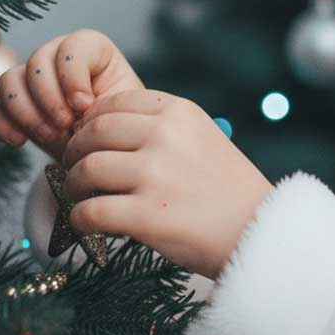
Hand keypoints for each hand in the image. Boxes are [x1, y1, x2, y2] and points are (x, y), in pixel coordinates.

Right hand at [0, 29, 144, 162]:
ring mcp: (32, 80)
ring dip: (26, 111)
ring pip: (9, 80)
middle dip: (49, 97)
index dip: (73, 75)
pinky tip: (19, 141)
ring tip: (50, 136)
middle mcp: (58, 58)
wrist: (105, 152)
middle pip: (37, 61)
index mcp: (93, 51)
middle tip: (65, 125)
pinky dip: (2, 124)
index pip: (73, 46)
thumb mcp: (123, 112)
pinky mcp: (14, 106)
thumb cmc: (120, 126)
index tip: (85, 105)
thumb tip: (80, 107)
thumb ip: (106, 102)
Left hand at [59, 88, 274, 279]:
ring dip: (74, 186)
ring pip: (86, 170)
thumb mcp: (204, 138)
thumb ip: (162, 128)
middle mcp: (165, 136)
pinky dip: (80, 220)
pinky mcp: (146, 215)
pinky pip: (89, 212)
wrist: (259, 232)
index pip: (114, 103)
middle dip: (75, 152)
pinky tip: (87, 224)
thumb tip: (102, 130)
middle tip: (74, 169)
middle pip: (93, 133)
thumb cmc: (229, 190)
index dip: (92, 122)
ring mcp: (155, 175)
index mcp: (180, 112)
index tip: (89, 140)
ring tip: (81, 197)